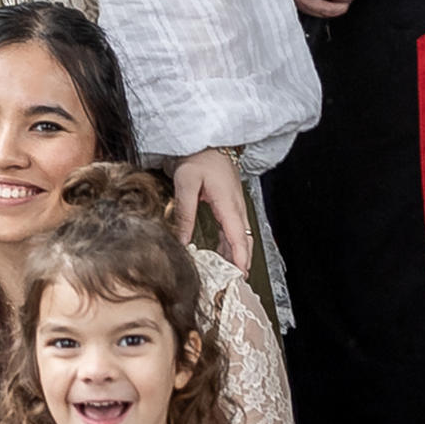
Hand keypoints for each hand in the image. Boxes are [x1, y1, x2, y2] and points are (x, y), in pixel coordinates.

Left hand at [171, 148, 257, 275]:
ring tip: (226, 274)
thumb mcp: (186, 184)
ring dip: (235, 255)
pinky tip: (221, 254)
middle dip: (241, 263)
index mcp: (229, 205)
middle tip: (232, 284)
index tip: (238, 278)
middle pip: (244, 242)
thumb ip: (184, 214)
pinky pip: (233, 229)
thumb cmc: (198, 157)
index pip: (238, 239)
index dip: (240, 260)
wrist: (206, 139)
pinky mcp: (229, 204)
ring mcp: (235, 205)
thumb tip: (180, 242)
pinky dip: (230, 244)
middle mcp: (236, 207)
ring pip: (240, 237)